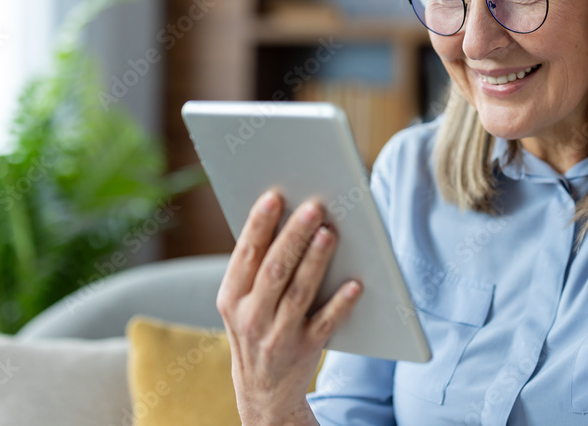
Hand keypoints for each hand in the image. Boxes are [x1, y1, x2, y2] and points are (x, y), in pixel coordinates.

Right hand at [216, 190, 362, 425]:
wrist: (262, 390)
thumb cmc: (258, 326)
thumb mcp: (242, 302)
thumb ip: (257, 267)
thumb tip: (286, 216)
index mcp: (231, 297)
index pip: (246, 254)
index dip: (259, 224)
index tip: (274, 196)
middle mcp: (251, 316)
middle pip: (275, 269)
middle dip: (294, 235)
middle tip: (314, 206)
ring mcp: (278, 336)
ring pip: (299, 292)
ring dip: (316, 260)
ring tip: (330, 232)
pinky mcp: (305, 350)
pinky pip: (326, 323)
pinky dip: (341, 303)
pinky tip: (356, 283)